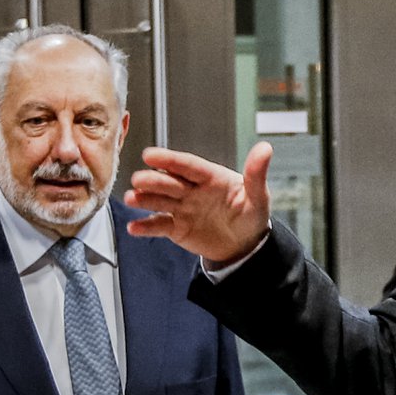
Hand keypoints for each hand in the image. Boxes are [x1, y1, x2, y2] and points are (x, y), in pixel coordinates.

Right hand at [123, 143, 273, 265]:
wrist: (244, 246)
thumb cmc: (251, 216)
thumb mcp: (258, 197)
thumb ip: (256, 175)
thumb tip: (265, 148)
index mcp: (210, 177)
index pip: (188, 166)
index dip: (170, 160)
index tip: (150, 155)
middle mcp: (192, 190)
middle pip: (170, 182)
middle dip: (153, 180)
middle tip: (138, 179)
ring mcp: (182, 208)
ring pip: (160, 201)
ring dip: (144, 200)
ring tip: (130, 199)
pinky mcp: (176, 228)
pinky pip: (159, 226)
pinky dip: (146, 227)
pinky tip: (133, 227)